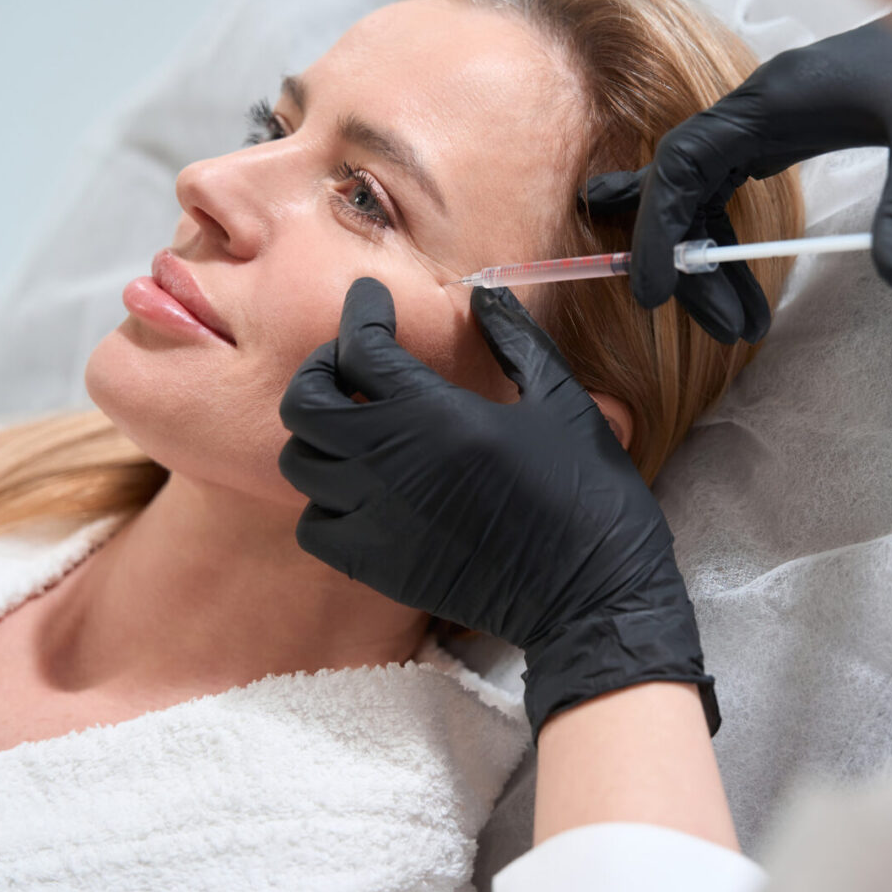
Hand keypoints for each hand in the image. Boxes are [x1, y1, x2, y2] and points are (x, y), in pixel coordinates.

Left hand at [278, 278, 717, 737]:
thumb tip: (485, 294)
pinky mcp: (376, 566)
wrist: (591, 596)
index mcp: (438, 414)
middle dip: (322, 371)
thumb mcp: (563, 402)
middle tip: (353, 366)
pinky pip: (313, 525)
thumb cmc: (588, 494)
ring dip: (320, 437)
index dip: (361, 312)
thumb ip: (516, 342)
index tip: (370, 300)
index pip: (362, 347)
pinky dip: (324, 501)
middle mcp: (391, 463)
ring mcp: (376, 519)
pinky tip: (362, 490)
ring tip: (358, 428)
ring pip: (300, 462)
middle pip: (306, 402)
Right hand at [586, 13, 891, 342]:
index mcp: (776, 100)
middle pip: (687, 186)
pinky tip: (748, 273)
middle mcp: (762, 107)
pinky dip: (733, 237)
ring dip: (713, 258)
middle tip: (729, 327)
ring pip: (709, 192)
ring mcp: (776, 118)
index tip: (657, 291)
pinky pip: (735, 186)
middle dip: (693, 262)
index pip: (683, 163)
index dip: (660, 228)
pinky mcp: (795, 130)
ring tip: (745, 320)